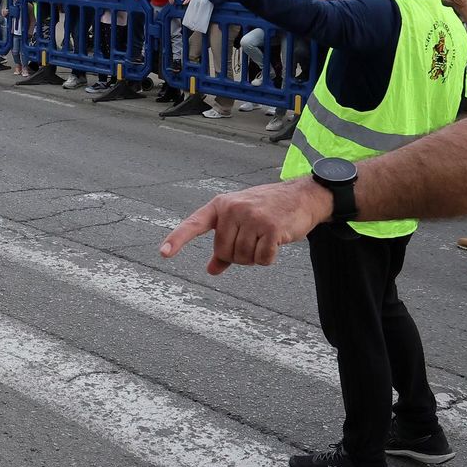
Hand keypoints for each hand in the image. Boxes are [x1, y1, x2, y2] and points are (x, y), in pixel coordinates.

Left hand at [159, 178, 331, 274]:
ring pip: (242, 258)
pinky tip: (275, 242)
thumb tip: (211, 270)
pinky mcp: (271, 227)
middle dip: (238, 255)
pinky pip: (262, 259)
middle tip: (253, 241)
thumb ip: (224, 246)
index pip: (194, 224)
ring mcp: (252, 217)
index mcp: (220, 205)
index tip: (164, 253)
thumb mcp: (240, 221)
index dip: (178, 239)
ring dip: (254, 257)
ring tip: (264, 238)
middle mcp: (233, 209)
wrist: (302, 196)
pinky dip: (268, 258)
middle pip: (224, 252)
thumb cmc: (266, 209)